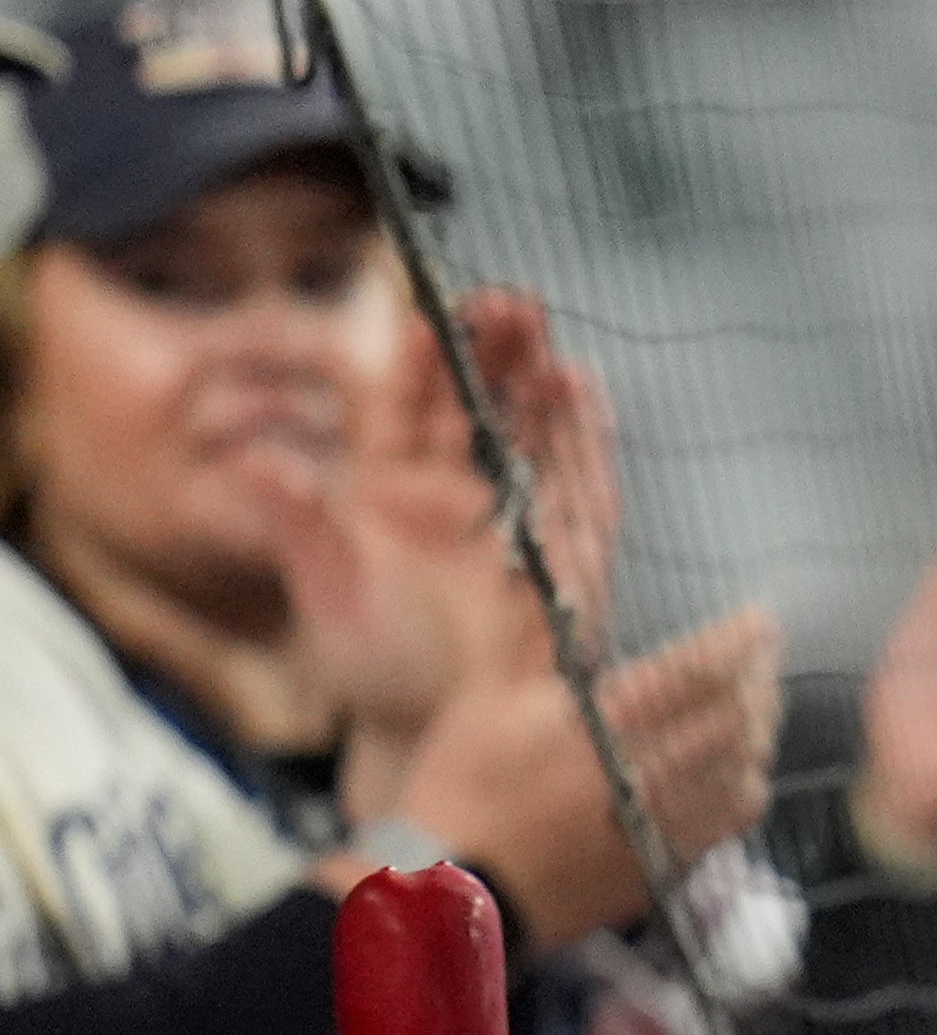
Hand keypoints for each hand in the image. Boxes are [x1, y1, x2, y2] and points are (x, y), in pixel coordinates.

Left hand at [294, 290, 626, 753]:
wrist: (428, 732)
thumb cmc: (371, 668)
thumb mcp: (327, 594)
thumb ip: (298, 525)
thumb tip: (254, 463)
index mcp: (387, 495)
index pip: (401, 409)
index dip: (415, 363)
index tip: (427, 317)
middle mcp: (448, 498)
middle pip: (471, 406)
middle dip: (489, 352)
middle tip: (506, 301)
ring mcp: (505, 522)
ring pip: (523, 432)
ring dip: (534, 380)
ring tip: (546, 330)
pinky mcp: (555, 554)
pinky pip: (570, 484)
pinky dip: (581, 437)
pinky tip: (584, 389)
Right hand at [394, 603, 781, 948]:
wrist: (447, 890)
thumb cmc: (458, 784)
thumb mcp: (485, 697)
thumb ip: (533, 632)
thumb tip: (550, 561)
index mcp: (590, 725)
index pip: (689, 673)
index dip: (736, 643)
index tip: (763, 622)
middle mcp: (632, 774)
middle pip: (728, 721)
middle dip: (758, 683)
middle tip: (767, 661)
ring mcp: (650, 827)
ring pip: (738, 772)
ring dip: (759, 734)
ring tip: (762, 708)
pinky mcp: (655, 870)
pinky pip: (725, 826)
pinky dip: (744, 792)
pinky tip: (744, 773)